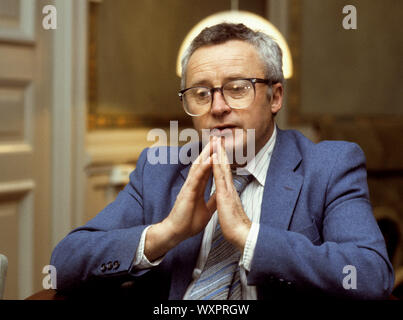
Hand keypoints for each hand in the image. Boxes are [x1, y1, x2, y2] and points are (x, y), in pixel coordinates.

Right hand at [144, 139, 216, 260]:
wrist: (177, 233)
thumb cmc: (188, 222)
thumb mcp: (206, 210)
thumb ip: (212, 200)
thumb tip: (220, 194)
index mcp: (198, 187)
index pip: (207, 169)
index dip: (214, 157)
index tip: (220, 147)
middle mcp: (193, 184)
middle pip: (202, 163)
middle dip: (210, 149)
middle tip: (217, 137)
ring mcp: (189, 186)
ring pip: (199, 165)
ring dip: (207, 153)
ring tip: (214, 141)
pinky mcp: (187, 191)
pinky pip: (197, 176)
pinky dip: (204, 166)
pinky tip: (211, 157)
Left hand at [212, 138, 251, 251]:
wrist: (241, 234)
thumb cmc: (235, 224)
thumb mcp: (229, 208)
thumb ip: (228, 200)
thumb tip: (227, 196)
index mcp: (228, 190)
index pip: (223, 171)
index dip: (220, 158)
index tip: (217, 146)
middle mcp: (229, 187)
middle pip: (224, 164)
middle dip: (221, 150)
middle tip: (218, 135)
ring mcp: (228, 189)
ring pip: (223, 167)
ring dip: (219, 152)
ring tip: (217, 139)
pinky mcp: (225, 194)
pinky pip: (220, 177)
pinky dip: (218, 165)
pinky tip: (216, 155)